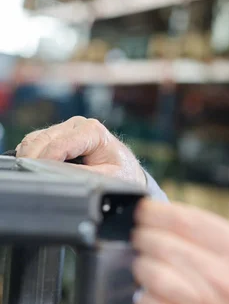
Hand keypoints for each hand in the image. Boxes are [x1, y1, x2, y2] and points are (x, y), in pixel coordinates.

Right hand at [16, 116, 145, 186]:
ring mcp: (67, 128)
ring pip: (36, 139)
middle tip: (28, 179)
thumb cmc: (121, 173)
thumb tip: (58, 174)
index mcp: (93, 131)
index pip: (60, 144)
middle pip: (43, 139)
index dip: (46, 160)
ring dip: (29, 156)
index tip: (37, 175)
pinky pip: (35, 142)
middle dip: (32, 159)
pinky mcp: (58, 135)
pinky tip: (33, 168)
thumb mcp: (108, 177)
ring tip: (30, 175)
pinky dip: (30, 154)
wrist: (126, 170)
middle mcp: (78, 124)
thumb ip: (84, 175)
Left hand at [132, 199, 228, 303]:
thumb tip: (170, 215)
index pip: (185, 220)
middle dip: (146, 237)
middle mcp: (221, 275)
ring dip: (144, 266)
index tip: (145, 211)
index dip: (156, 212)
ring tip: (152, 266)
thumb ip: (216, 232)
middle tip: (145, 239)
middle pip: (161, 243)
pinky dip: (144, 298)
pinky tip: (155, 294)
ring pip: (150, 272)